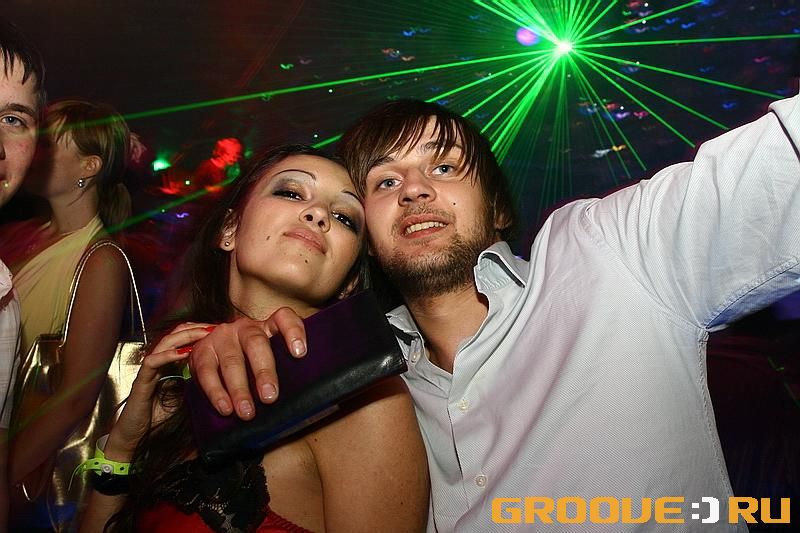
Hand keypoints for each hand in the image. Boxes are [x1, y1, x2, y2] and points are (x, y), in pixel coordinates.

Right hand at [104, 323, 211, 459]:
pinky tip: (184, 353)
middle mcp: (158, 363)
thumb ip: (199, 384)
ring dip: (185, 336)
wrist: (135, 437)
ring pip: (164, 343)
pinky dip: (168, 355)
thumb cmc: (161, 418)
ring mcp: (149, 371)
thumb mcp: (187, 397)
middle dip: (195, 328)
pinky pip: (152, 362)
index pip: (183, 339)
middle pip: (174, 335)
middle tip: (215, 327)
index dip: (200, 332)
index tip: (221, 330)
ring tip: (203, 334)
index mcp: (169, 364)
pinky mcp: (141, 381)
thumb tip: (225, 381)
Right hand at [189, 307, 306, 419]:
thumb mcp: (268, 356)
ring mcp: (221, 337)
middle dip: (264, 371)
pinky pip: (207, 372)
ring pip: (231, 361)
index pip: (283, 318)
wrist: (211, 351)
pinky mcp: (201, 351)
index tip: (300, 353)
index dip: (293, 332)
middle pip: (256, 342)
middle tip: (270, 396)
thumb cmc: (249, 359)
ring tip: (247, 411)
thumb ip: (282, 366)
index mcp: (267, 326)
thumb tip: (299, 397)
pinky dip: (216, 392)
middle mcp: (244, 327)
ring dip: (239, 389)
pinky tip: (225, 407)